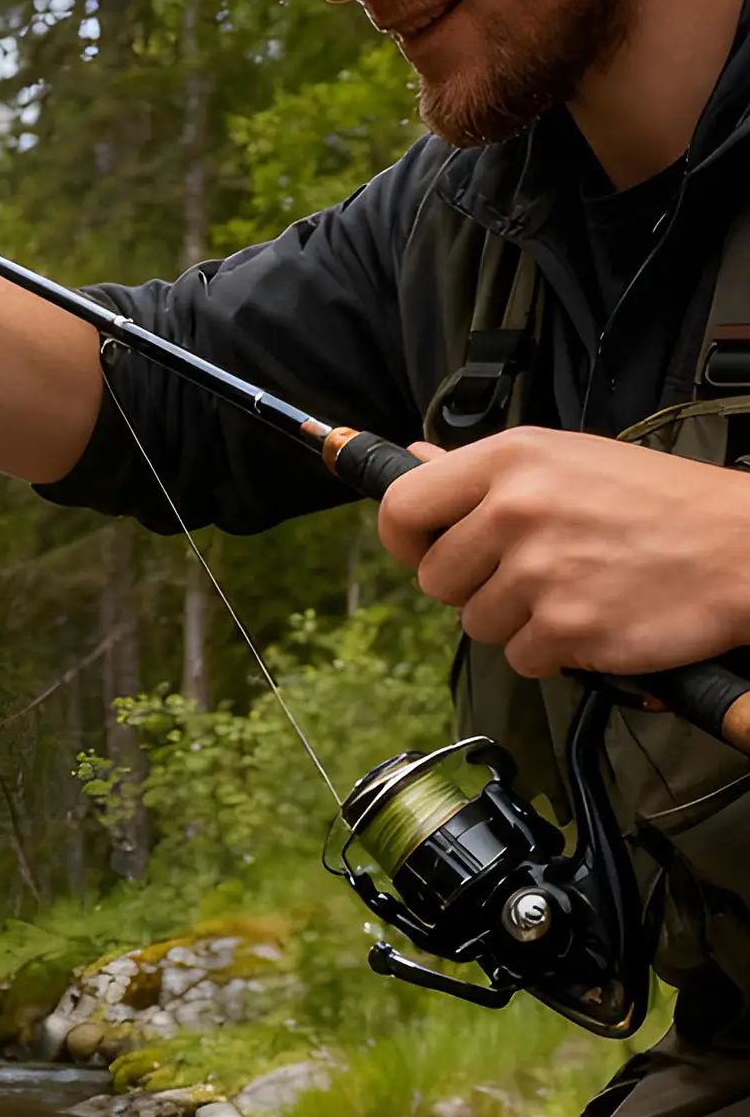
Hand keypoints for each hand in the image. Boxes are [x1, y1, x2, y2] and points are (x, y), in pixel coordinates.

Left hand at [378, 426, 749, 677]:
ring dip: (515, 620)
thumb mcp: (564, 458)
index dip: (404, 539)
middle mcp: (516, 510)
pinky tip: (590, 617)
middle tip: (529, 571)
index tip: (422, 550)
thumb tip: (414, 459)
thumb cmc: (657, 501)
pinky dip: (550, 651)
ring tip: (571, 589)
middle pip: (435, 578)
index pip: (402, 505)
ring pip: (475, 623)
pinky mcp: (566, 628)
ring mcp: (539, 572)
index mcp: (510, 459)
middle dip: (472, 586)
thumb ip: (480, 468)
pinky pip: (519, 658)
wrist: (744, 547)